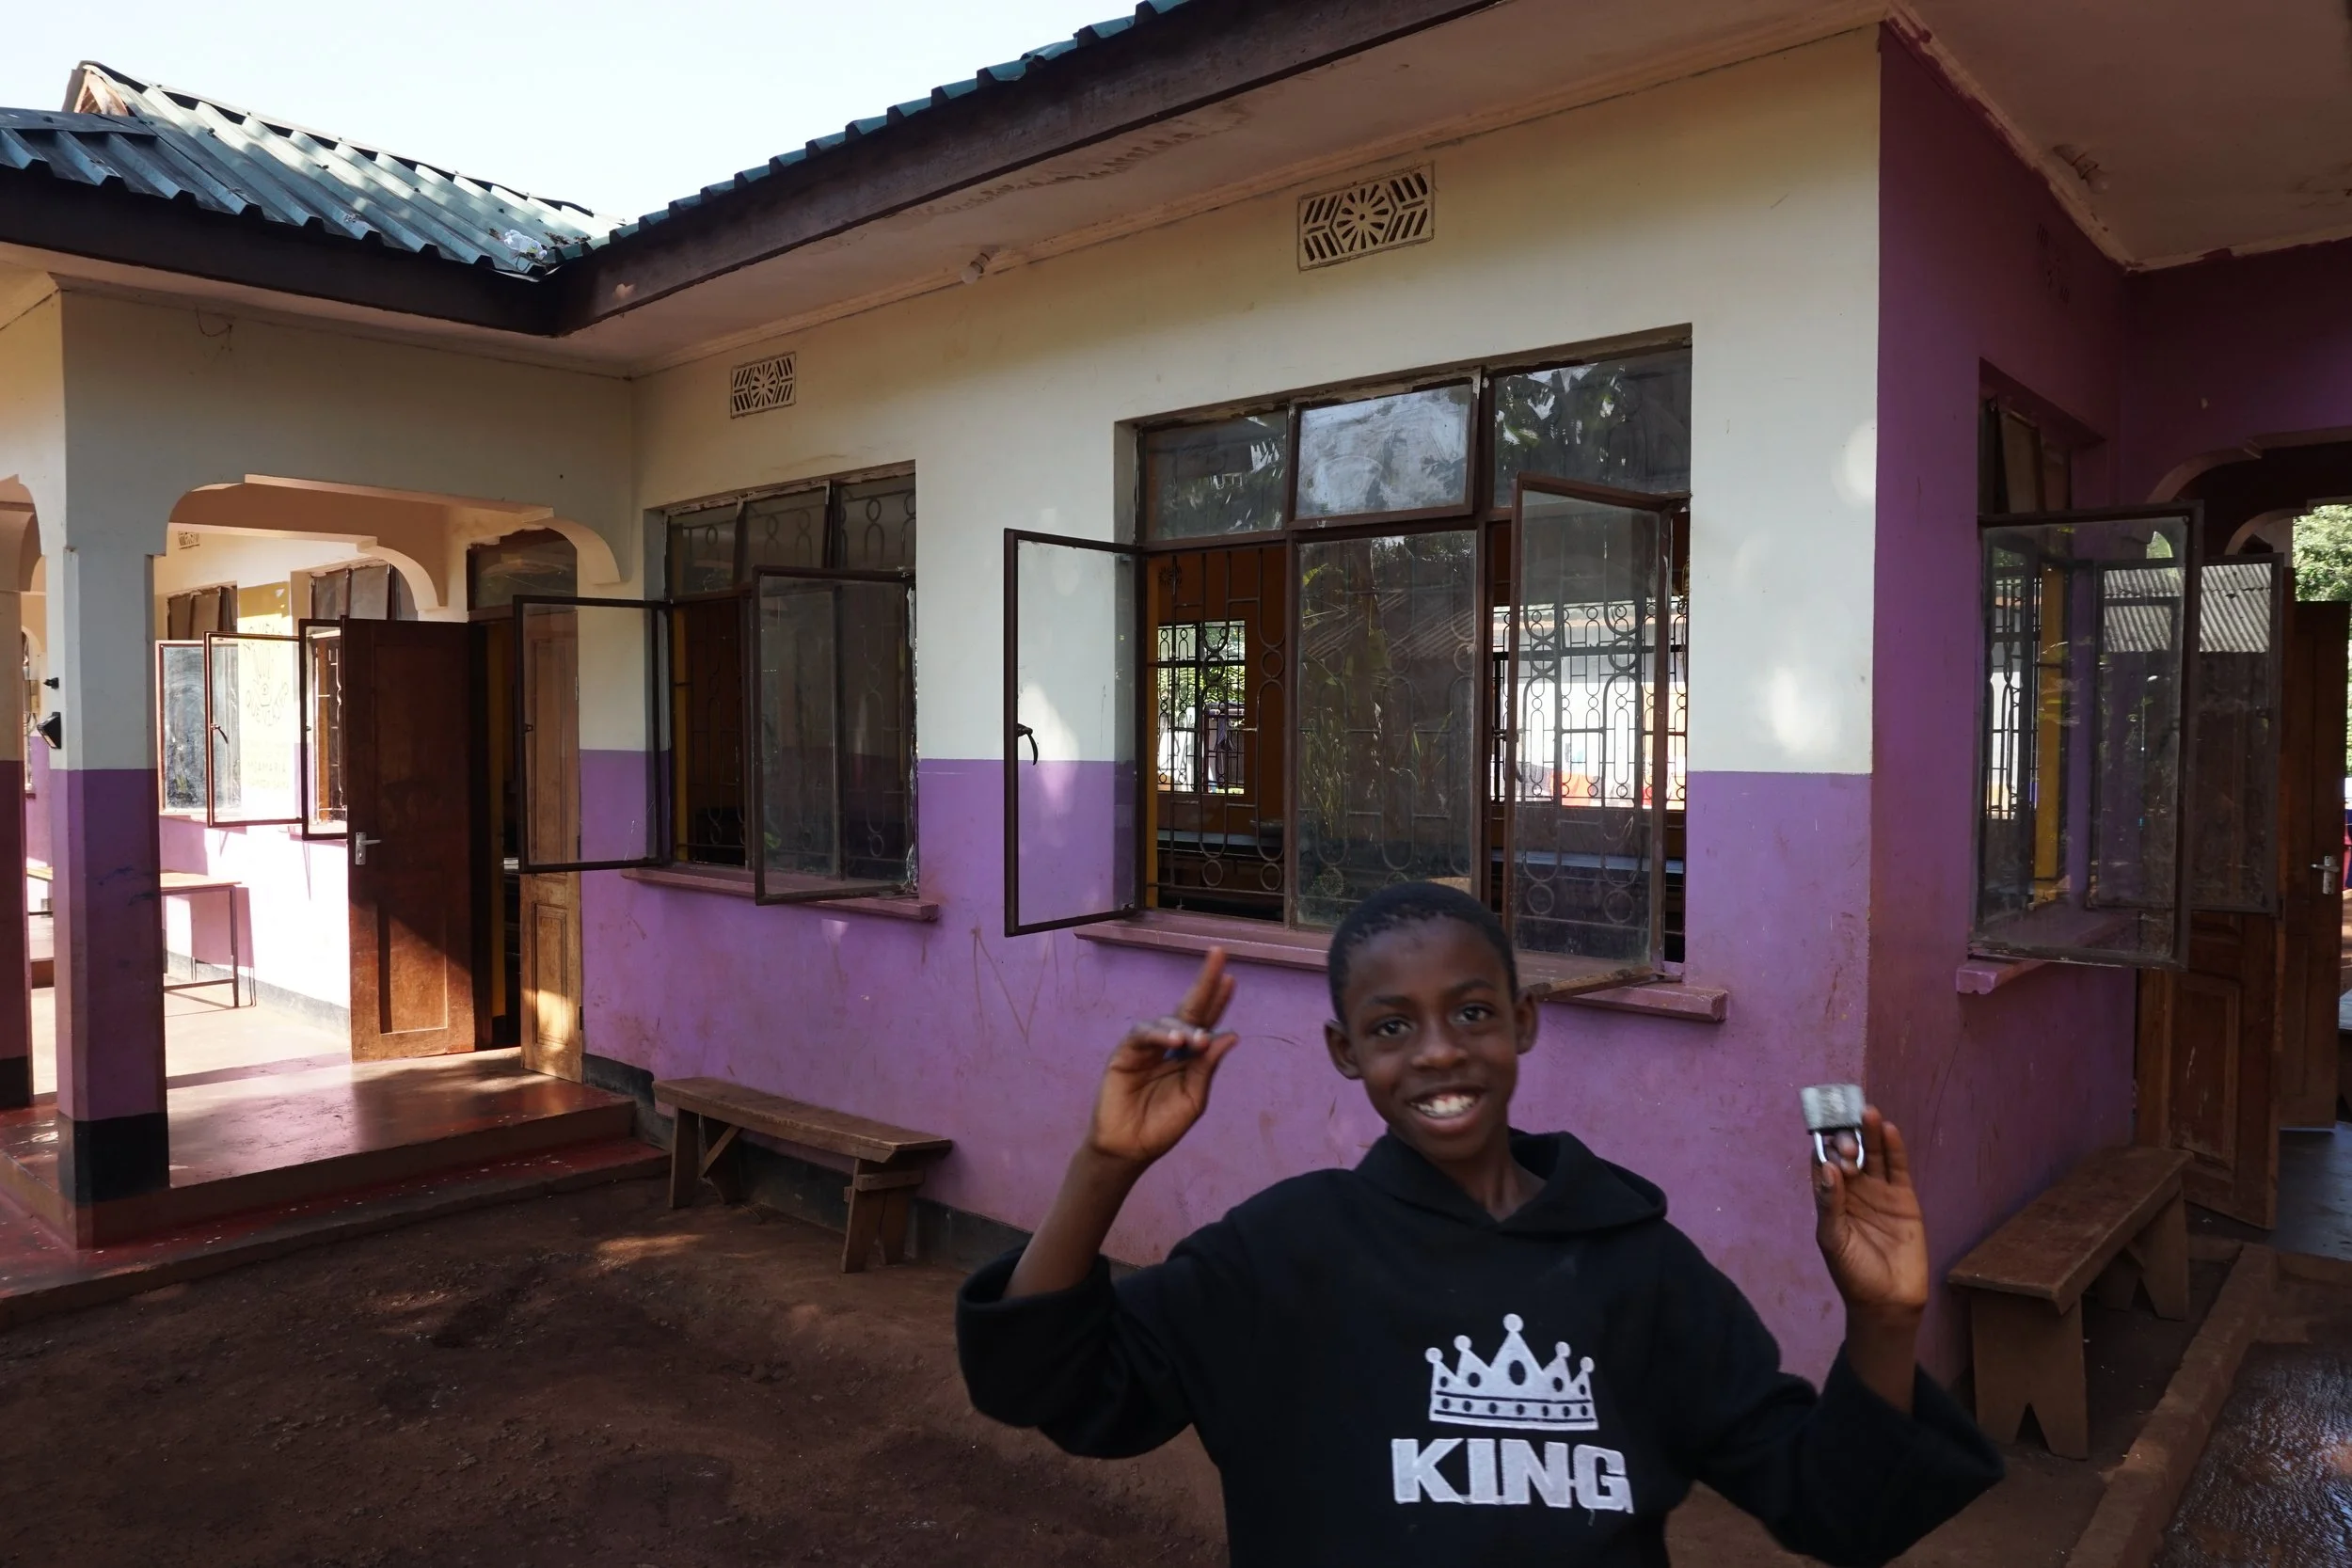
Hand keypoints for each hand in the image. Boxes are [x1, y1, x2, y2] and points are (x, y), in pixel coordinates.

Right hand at [1084, 949, 1239, 1169]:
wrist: (1129, 1148)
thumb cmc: (1162, 1127)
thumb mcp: (1193, 1098)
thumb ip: (1207, 1067)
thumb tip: (1231, 1036)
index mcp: (1188, 1056)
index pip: (1206, 1021)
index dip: (1218, 1000)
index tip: (1232, 978)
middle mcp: (1168, 1045)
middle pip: (1189, 1007)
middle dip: (1204, 982)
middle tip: (1219, 954)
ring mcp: (1146, 1047)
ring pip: (1168, 1021)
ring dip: (1185, 1025)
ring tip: (1196, 1040)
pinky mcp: (1125, 1053)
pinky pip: (1142, 1034)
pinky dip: (1159, 1034)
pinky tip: (1175, 1040)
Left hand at [1814, 1108, 1928, 1324]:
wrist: (1890, 1300)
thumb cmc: (1854, 1273)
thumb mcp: (1834, 1240)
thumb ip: (1830, 1204)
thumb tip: (1828, 1169)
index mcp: (1831, 1199)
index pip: (1823, 1163)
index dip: (1823, 1146)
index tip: (1822, 1131)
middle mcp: (1854, 1190)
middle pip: (1848, 1153)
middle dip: (1846, 1142)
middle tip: (1849, 1146)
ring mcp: (1879, 1192)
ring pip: (1873, 1154)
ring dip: (1869, 1133)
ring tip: (1867, 1113)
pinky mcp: (1904, 1198)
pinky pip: (1897, 1168)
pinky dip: (1894, 1149)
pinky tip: (1889, 1130)